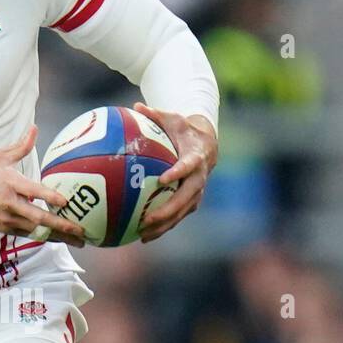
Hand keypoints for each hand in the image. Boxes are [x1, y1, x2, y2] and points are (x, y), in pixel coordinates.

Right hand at [0, 124, 85, 246]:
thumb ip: (20, 147)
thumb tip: (34, 129)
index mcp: (9, 183)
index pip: (32, 191)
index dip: (49, 197)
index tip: (65, 202)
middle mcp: (9, 204)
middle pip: (38, 217)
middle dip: (61, 225)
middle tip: (81, 230)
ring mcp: (7, 219)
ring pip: (37, 231)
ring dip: (59, 236)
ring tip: (79, 240)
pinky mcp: (5, 229)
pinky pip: (29, 235)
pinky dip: (45, 237)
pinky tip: (61, 239)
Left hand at [134, 104, 217, 242]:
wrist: (207, 144)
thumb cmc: (184, 130)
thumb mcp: (172, 119)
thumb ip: (155, 114)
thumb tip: (135, 105)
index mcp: (196, 157)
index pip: (188, 166)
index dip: (178, 173)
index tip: (163, 179)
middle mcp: (199, 178)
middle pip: (185, 197)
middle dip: (168, 210)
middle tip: (148, 218)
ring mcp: (196, 192)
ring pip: (181, 212)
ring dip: (164, 224)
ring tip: (143, 234)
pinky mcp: (191, 201)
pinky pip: (177, 216)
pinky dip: (163, 227)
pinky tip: (144, 237)